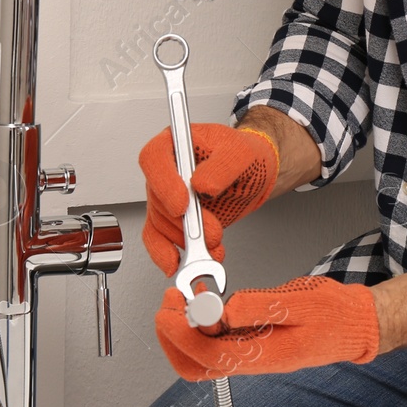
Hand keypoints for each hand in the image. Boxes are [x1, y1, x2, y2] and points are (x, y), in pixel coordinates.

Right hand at [139, 124, 277, 276]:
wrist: (253, 176)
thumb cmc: (244, 157)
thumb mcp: (241, 152)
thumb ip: (222, 165)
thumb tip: (201, 184)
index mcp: (175, 144)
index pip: (153, 159)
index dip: (163, 183)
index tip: (181, 205)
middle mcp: (165, 170)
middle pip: (158, 197)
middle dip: (186, 222)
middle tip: (213, 230)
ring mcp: (165, 196)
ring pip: (159, 223)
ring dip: (186, 240)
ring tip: (214, 243)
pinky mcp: (171, 220)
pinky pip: (157, 239)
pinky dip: (166, 254)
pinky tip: (179, 262)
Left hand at [154, 276, 379, 381]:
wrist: (353, 325)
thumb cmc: (335, 316)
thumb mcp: (303, 302)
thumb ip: (263, 305)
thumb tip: (227, 308)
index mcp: (265, 356)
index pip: (210, 355)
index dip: (183, 334)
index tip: (171, 308)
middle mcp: (253, 361)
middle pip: (196, 366)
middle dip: (172, 337)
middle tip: (169, 303)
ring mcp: (250, 355)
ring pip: (201, 358)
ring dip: (183, 332)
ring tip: (181, 299)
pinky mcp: (250, 345)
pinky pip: (215, 345)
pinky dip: (199, 327)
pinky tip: (202, 303)